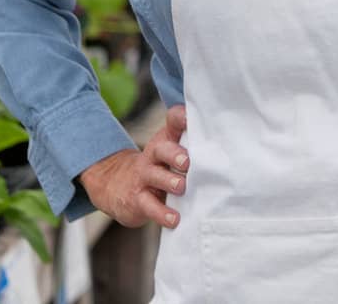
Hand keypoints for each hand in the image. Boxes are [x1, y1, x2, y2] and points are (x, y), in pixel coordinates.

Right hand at [79, 104, 188, 228]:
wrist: (114, 185)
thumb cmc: (156, 168)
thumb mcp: (169, 154)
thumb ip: (192, 148)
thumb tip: (224, 148)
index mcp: (165, 141)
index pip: (172, 124)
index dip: (180, 118)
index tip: (190, 118)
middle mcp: (153, 156)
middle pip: (161, 149)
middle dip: (174, 153)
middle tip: (187, 161)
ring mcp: (143, 178)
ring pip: (155, 176)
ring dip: (169, 181)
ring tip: (181, 186)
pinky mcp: (137, 200)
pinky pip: (150, 206)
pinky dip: (162, 213)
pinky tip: (174, 219)